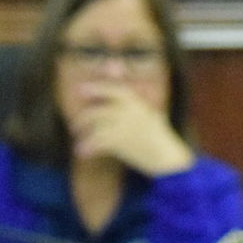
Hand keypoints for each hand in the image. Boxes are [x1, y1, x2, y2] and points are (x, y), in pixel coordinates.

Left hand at [66, 82, 192, 176]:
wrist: (166, 157)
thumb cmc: (156, 135)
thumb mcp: (149, 113)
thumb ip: (134, 101)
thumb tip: (120, 85)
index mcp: (136, 103)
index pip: (114, 90)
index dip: (96, 88)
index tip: (80, 89)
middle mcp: (129, 112)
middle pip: (97, 111)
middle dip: (83, 118)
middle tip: (76, 126)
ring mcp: (124, 126)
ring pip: (95, 127)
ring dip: (83, 135)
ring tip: (79, 142)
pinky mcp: (121, 142)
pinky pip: (97, 142)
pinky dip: (87, 148)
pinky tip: (82, 153)